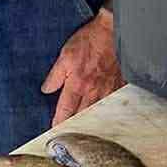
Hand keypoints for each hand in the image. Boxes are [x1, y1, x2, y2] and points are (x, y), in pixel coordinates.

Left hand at [41, 7, 123, 126]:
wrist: (113, 31)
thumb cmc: (89, 40)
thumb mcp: (65, 55)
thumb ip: (55, 75)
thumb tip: (46, 90)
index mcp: (77, 84)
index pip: (65, 110)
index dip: (59, 122)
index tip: (54, 129)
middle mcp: (93, 91)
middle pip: (82, 117)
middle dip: (74, 127)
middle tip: (67, 135)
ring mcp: (108, 91)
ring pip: (98, 114)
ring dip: (90, 123)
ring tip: (84, 132)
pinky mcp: (119, 86)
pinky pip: (113, 105)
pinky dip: (107, 113)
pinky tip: (104, 117)